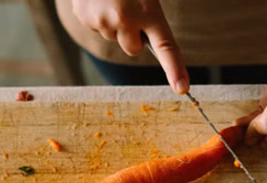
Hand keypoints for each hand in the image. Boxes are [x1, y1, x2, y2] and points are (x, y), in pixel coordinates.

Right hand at [71, 0, 187, 92]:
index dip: (175, 70)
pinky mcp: (84, 17)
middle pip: (132, 49)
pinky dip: (97, 16)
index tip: (182, 89)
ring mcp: (102, 20)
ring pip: (112, 37)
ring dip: (114, 23)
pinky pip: (95, 27)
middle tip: (129, 11)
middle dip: (132, 37)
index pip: (167, 47)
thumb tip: (145, 39)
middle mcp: (125, 19)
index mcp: (148, 11)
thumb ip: (150, 16)